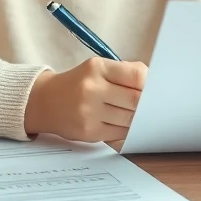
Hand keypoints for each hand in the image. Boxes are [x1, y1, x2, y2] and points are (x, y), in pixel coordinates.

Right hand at [23, 58, 146, 143]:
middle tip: (152, 105)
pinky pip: (119, 133)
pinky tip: (122, 124)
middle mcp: (91, 88)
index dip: (149, 84)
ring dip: (137, 119)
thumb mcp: (97, 68)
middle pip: (135, 99)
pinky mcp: (88, 131)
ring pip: (129, 119)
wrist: (46, 102)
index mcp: (97, 67)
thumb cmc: (79, 84)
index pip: (137, 75)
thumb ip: (125, 73)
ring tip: (135, 114)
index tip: (153, 89)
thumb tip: (155, 86)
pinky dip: (125, 130)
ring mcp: (89, 112)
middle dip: (146, 104)